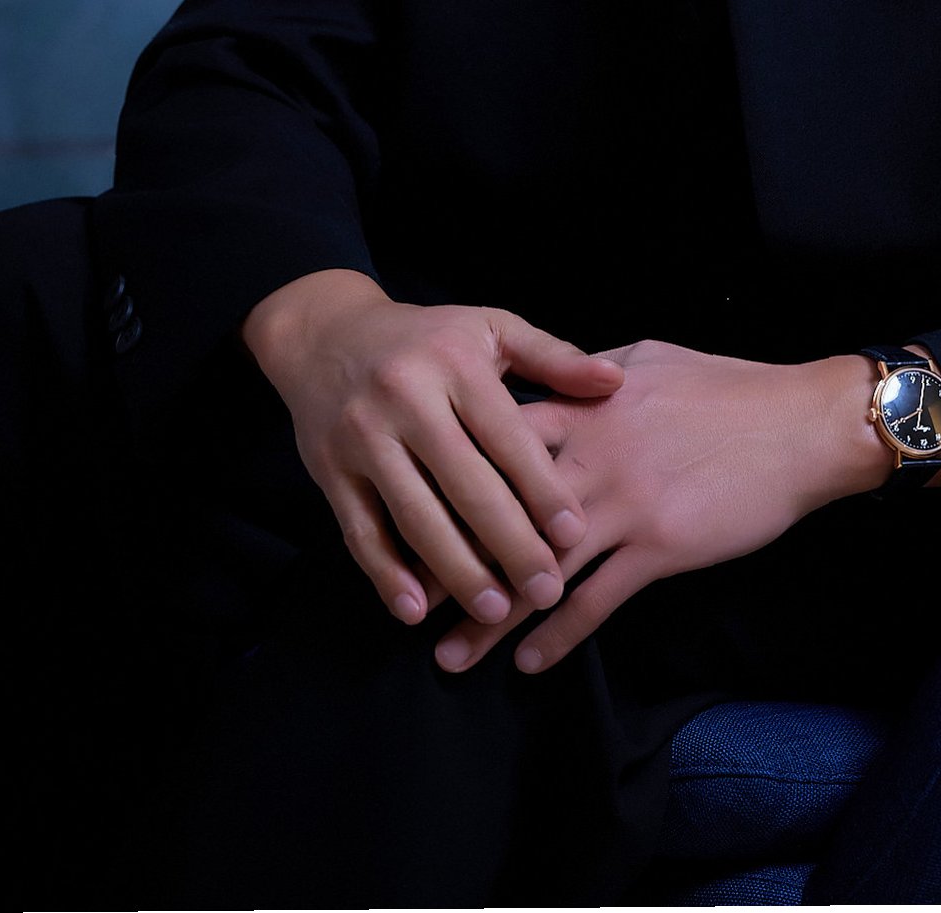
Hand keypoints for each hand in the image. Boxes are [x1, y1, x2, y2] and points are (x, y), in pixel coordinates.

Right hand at [241, 269, 624, 628]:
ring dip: (455, 570)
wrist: (325, 331)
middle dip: (510, 545)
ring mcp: (363, 437)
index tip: (575, 534)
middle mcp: (406, 399)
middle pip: (464, 485)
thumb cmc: (426, 335)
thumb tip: (615, 381)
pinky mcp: (329, 470)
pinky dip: (385, 574)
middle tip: (547, 591)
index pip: (506, 435)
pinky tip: (416, 610)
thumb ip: (554, 357)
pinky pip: (359, 531)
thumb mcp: (490, 328)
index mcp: (454, 363)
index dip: (541, 487)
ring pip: (414, 515)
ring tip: (495, 611)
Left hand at [432, 339, 887, 675]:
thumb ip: (590, 376)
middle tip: (405, 598)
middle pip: (500, 510)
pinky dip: (559, 636)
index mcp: (586, 404)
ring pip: (539, 566)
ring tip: (449, 655)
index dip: (450, 473)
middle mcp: (592, 453)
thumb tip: (555, 379)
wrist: (799, 425)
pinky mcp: (659, 545)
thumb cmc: (728, 387)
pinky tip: (529, 663)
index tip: (410, 504)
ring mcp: (623, 501)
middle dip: (450, 556)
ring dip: (490, 616)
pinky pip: (597, 600)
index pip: (497, 438)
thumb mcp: (648, 359)